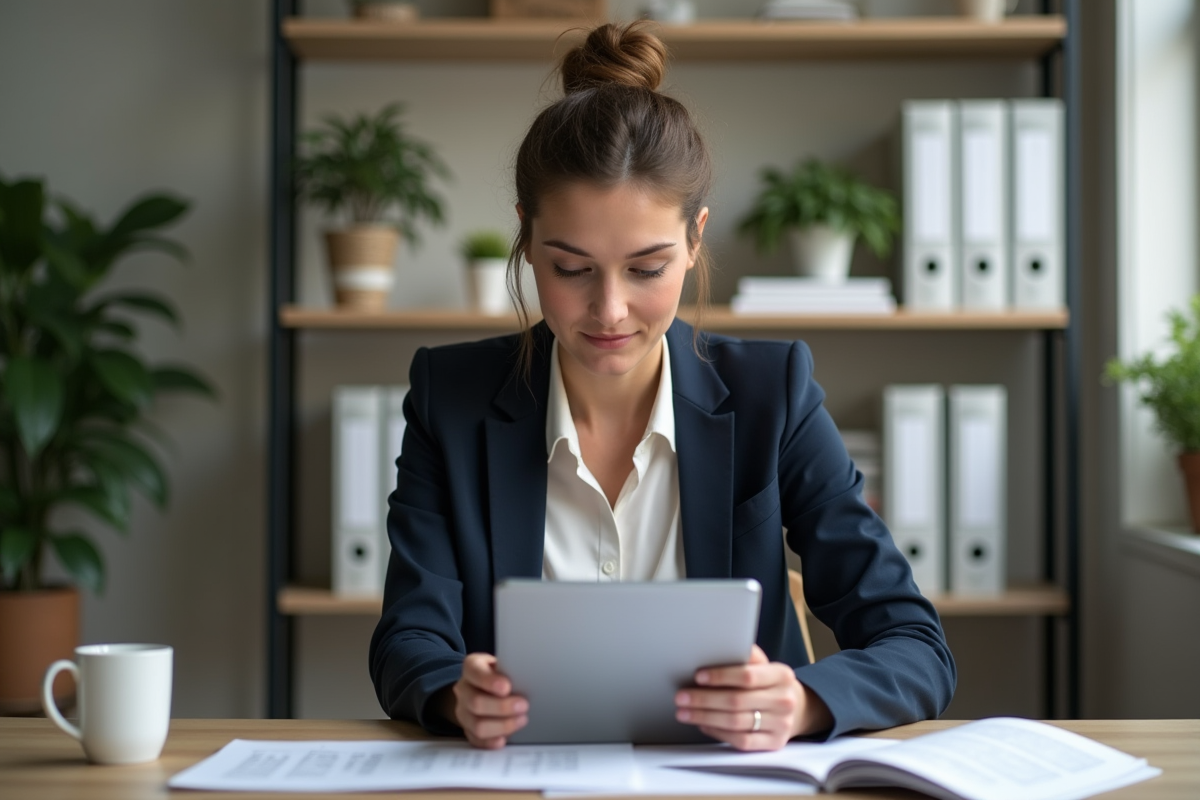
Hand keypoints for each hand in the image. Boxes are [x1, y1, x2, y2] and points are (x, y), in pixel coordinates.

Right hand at [444, 653, 528, 748]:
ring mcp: (463, 711)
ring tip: (521, 720)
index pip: (474, 671)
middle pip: (475, 702)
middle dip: (502, 707)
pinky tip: (504, 739)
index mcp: (471, 667)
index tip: (507, 687)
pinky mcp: (467, 729)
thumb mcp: (504, 664)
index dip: (489, 681)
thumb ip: (511, 669)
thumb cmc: (501, 674)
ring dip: (501, 725)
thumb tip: (529, 678)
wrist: (487, 687)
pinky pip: (475, 739)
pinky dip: (490, 741)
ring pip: (476, 724)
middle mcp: (463, 689)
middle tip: (523, 706)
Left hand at [674, 645, 831, 750]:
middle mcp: (784, 700)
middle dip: (704, 699)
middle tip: (681, 696)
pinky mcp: (774, 744)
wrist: (796, 708)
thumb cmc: (768, 683)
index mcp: (782, 675)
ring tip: (684, 712)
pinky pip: (741, 741)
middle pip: (737, 701)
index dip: (720, 676)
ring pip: (735, 723)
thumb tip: (716, 644)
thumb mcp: (763, 665)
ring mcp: (781, 724)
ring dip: (704, 717)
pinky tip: (703, 725)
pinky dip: (718, 733)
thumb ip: (745, 656)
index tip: (698, 676)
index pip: (747, 676)